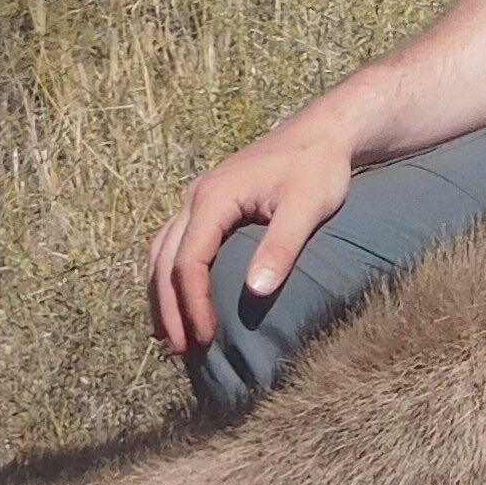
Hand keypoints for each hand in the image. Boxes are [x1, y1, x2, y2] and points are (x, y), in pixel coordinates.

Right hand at [149, 104, 364, 358]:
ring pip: (162, 251)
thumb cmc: (318, 168)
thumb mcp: (307, 207)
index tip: (207, 337)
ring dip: (162, 294)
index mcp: (214, 197)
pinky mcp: (208, 203)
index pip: (189, 260)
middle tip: (181, 351)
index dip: (193, 303)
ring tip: (170, 335)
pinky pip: (173, 243)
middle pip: (165, 259)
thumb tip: (256, 292)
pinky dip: (169, 275)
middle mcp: (196, 196)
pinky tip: (177, 300)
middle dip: (169, 308)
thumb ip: (281, 247)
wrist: (323, 133)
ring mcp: (198, 198)